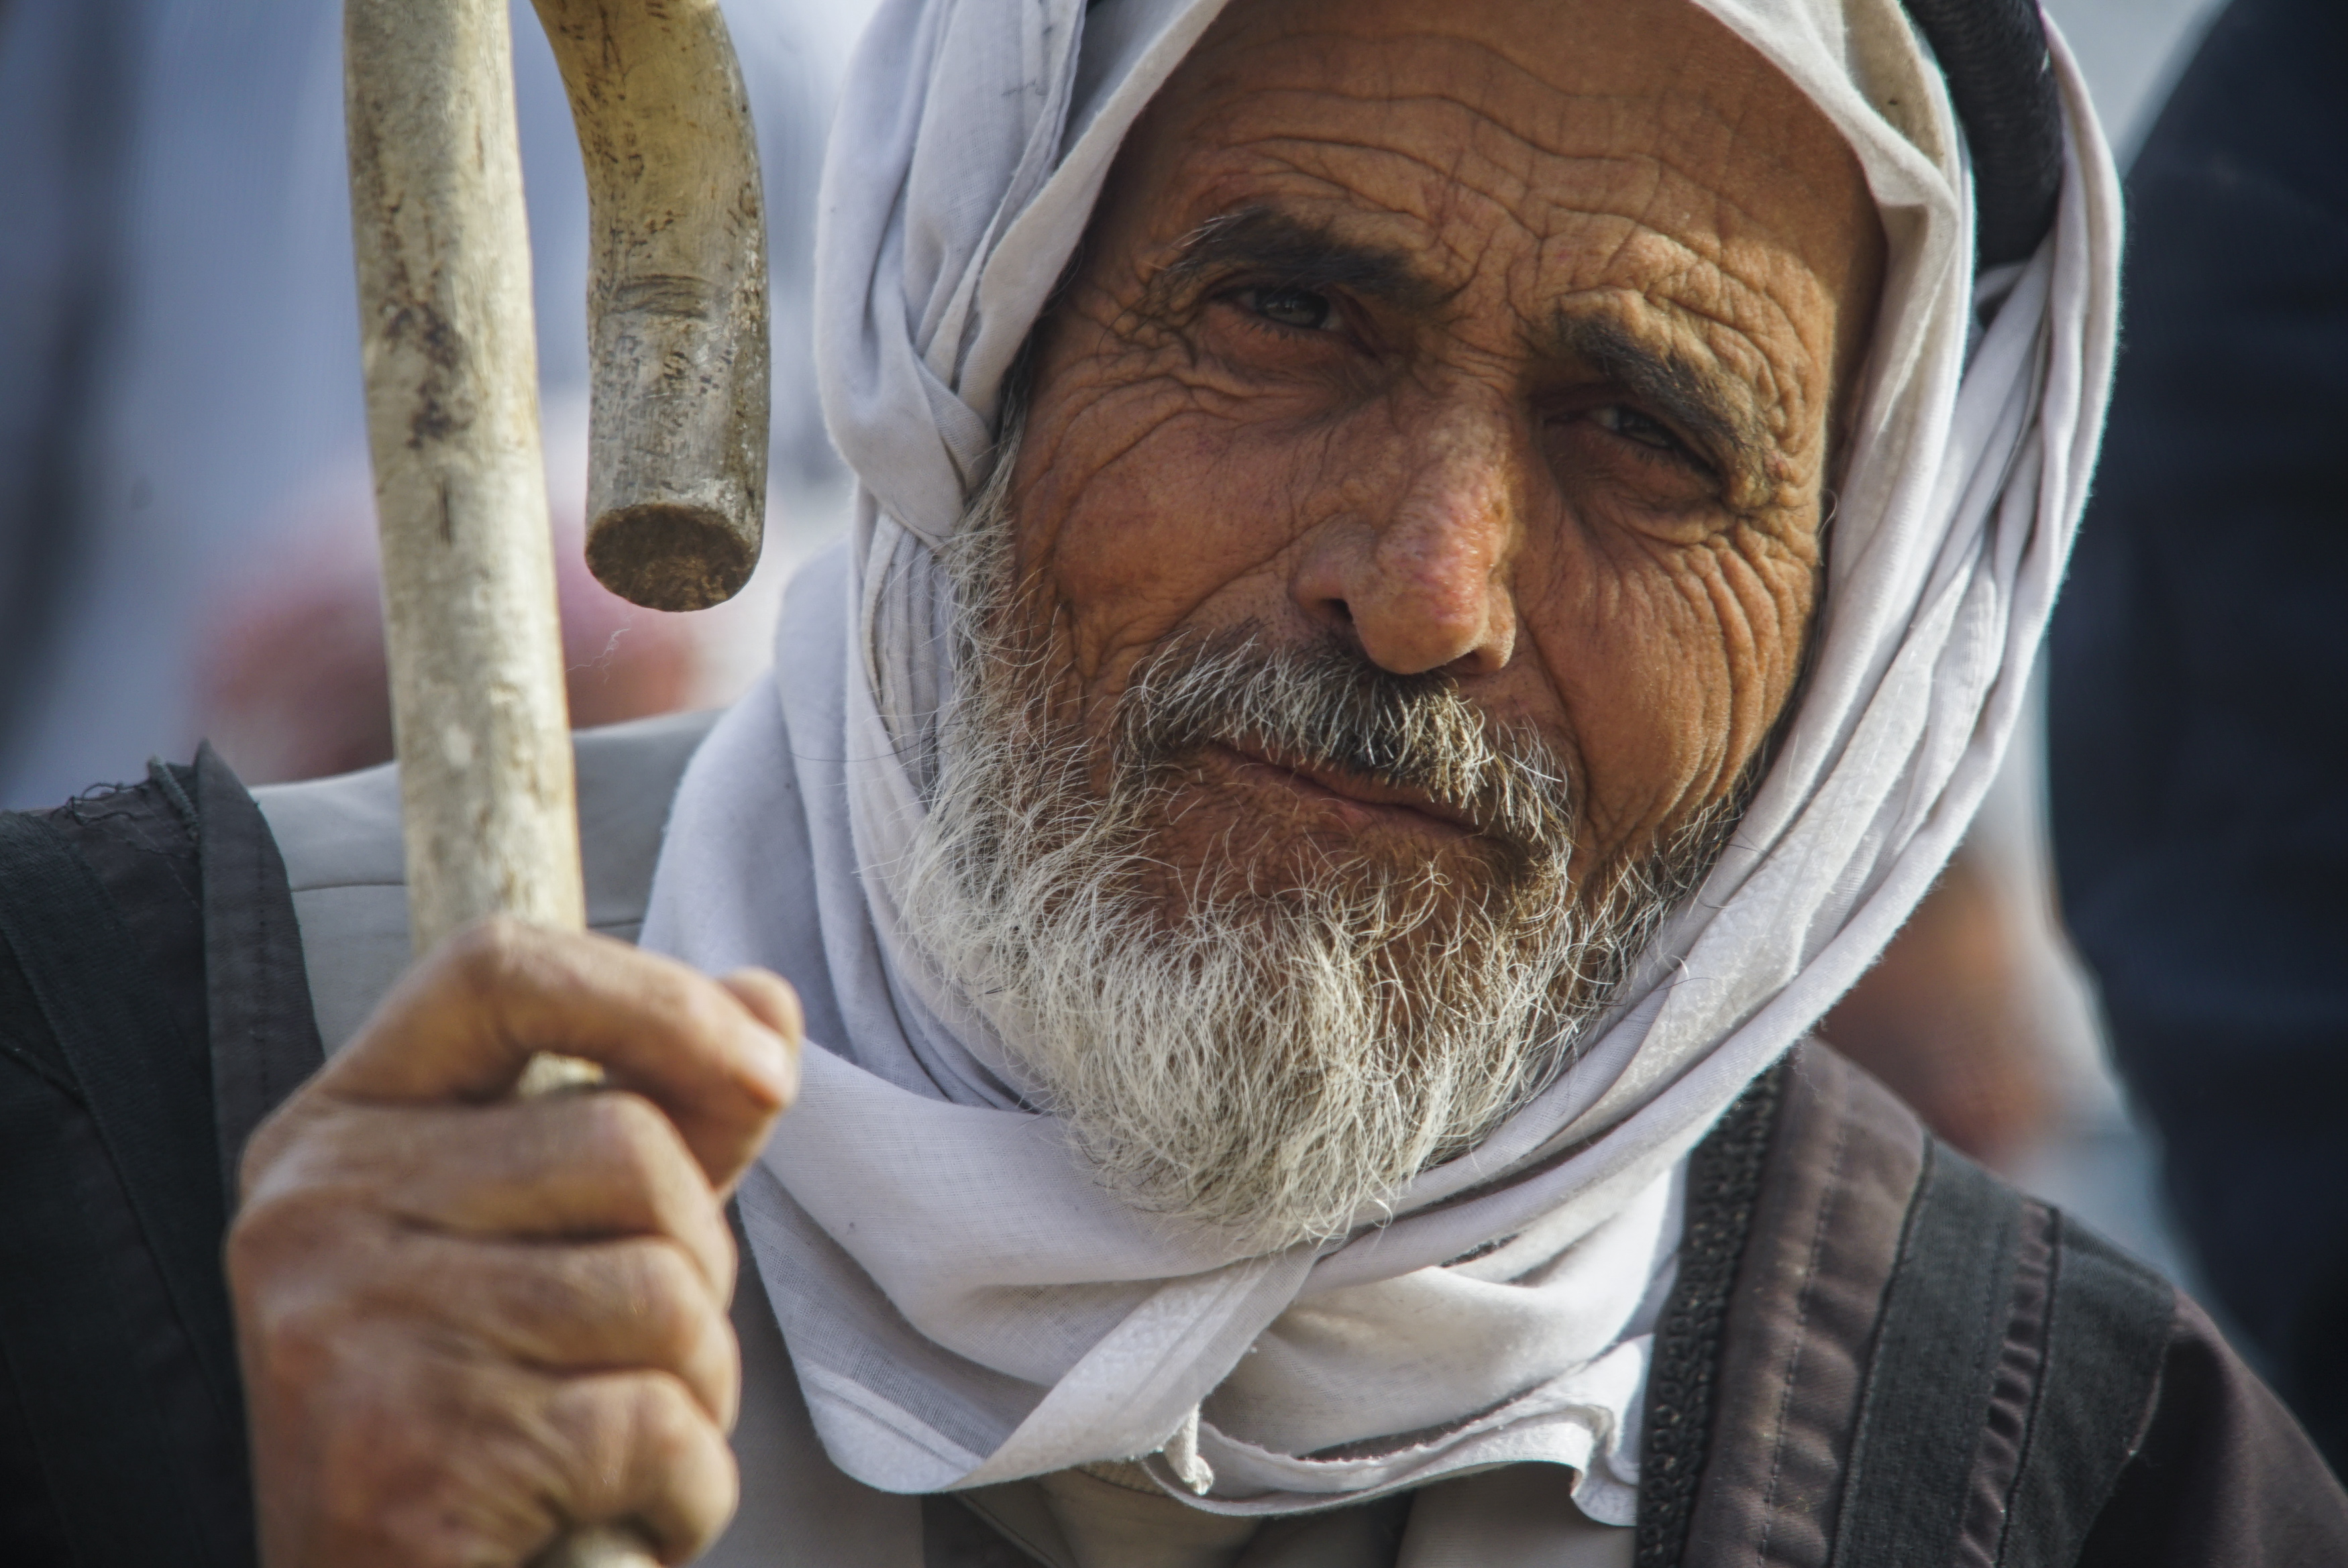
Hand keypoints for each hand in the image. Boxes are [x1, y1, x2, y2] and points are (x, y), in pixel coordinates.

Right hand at [228, 917, 800, 1566]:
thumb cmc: (477, 1409)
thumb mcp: (545, 1234)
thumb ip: (653, 1114)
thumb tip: (768, 1004)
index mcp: (339, 1130)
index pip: (499, 969)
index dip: (656, 995)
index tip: (764, 1066)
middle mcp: (317, 1215)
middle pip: (626, 1147)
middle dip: (701, 1254)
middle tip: (651, 1348)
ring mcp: (351, 1336)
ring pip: (661, 1290)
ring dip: (698, 1382)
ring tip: (625, 1435)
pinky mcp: (412, 1465)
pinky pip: (656, 1425)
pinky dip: (689, 1487)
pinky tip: (628, 1513)